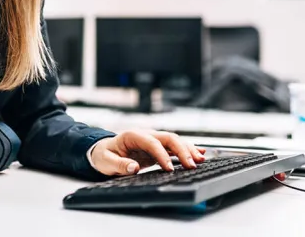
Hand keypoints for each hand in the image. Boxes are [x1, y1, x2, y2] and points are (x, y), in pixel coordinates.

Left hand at [89, 130, 205, 175]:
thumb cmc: (103, 155)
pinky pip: (175, 147)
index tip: (170, 169)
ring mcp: (153, 140)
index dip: (162, 155)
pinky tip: (200, 153)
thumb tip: (134, 167)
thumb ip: (119, 165)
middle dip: (182, 150)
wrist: (104, 151)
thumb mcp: (105, 162)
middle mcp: (146, 135)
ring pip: (174, 141)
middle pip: (168, 138)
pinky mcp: (158, 148)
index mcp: (133, 136)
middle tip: (192, 165)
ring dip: (188, 149)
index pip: (152, 143)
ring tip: (201, 159)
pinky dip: (187, 150)